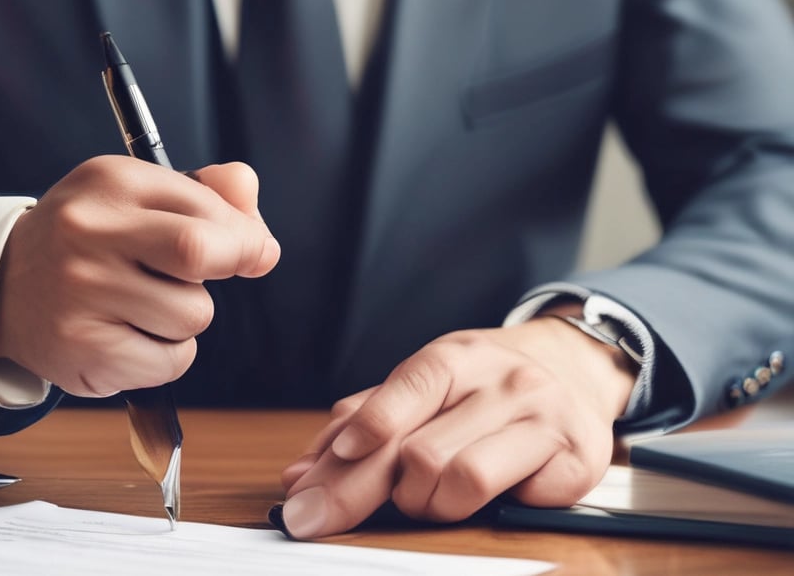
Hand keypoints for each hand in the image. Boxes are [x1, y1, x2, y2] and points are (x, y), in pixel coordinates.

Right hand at [0, 156, 279, 396]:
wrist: (3, 286)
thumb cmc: (93, 239)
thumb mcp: (139, 196)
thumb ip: (209, 194)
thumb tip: (256, 219)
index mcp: (111, 182)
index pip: (207, 209)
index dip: (245, 236)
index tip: (252, 250)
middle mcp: (89, 232)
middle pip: (199, 252)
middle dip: (232, 265)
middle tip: (217, 273)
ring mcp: (82, 292)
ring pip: (193, 315)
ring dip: (187, 317)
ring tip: (146, 304)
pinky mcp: (84, 348)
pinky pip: (171, 361)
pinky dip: (167, 355)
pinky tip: (131, 335)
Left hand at [278, 314, 636, 538]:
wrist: (574, 369)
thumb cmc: (482, 385)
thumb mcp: (424, 387)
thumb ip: (363, 423)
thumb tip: (301, 474)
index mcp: (457, 357)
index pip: (407, 389)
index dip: (365, 429)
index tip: (325, 468)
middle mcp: (502, 382)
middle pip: (420, 450)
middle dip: (361, 493)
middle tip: (319, 520)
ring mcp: (543, 419)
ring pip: (460, 480)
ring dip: (426, 504)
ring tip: (425, 497)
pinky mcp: (576, 462)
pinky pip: (513, 502)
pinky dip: (482, 511)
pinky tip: (483, 498)